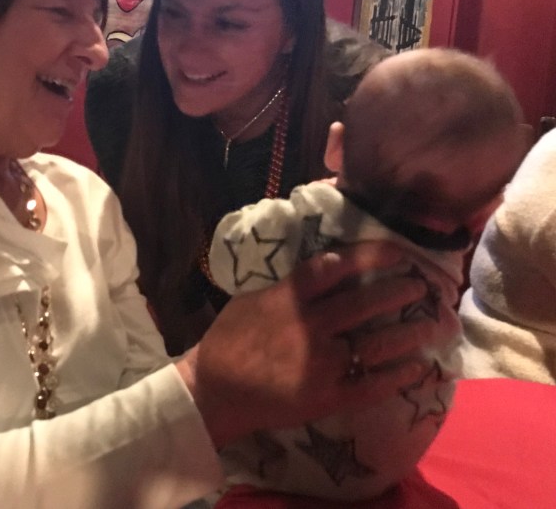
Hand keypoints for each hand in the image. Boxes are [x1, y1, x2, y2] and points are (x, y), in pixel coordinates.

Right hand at [175, 241, 455, 446]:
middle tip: (424, 287)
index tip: (399, 251)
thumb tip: (330, 263)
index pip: (338, 265)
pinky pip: (373, 384)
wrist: (213, 391)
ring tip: (435, 323)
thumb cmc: (229, 340)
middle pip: (368, 301)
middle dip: (403, 290)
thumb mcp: (251, 299)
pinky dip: (400, 375)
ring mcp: (322, 362)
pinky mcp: (329, 395)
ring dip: (412, 330)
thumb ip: (290, 284)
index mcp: (290, 297)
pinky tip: (421, 368)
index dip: (373, 255)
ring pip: (379, 341)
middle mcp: (311, 325)